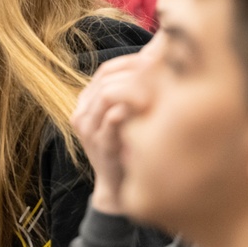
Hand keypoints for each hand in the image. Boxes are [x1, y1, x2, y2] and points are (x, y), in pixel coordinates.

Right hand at [72, 52, 152, 213]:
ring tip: (161, 86)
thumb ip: (131, 94)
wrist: (121, 186)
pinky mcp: (101, 145)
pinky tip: (152, 106)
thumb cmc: (128, 147)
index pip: (106, 71)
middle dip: (138, 72)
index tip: (159, 60)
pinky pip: (113, 119)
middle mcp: (82, 113)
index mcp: (87, 103)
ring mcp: (89, 129)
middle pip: (107, 79)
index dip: (132, 62)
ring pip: (107, 94)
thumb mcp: (126, 116)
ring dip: (137, 88)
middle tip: (165, 70)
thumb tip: (156, 63)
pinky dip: (133, 109)